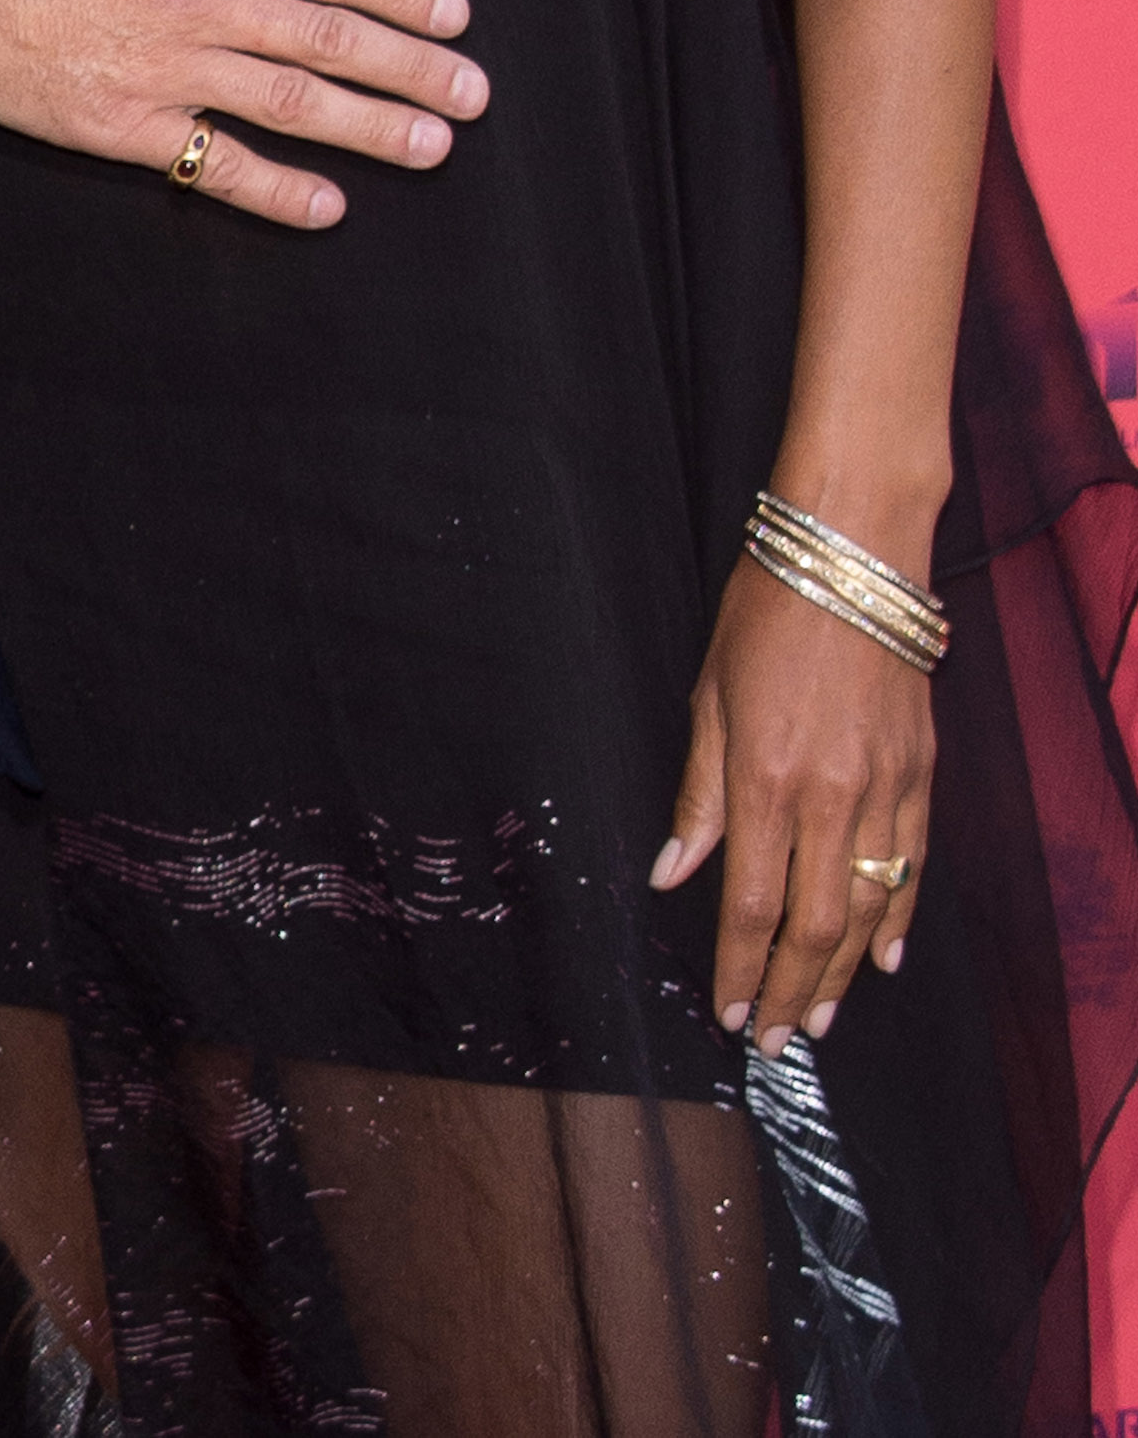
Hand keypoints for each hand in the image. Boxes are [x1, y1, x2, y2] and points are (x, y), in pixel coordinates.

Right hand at [0, 0, 486, 231]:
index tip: (455, 14)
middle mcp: (197, 3)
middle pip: (327, 39)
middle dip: (410, 66)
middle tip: (474, 93)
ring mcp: (165, 70)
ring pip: (289, 103)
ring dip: (368, 126)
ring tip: (430, 146)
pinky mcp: (126, 126)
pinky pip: (213, 163)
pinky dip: (274, 188)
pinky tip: (327, 205)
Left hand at [651, 555, 933, 1051]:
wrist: (853, 554)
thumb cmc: (768, 609)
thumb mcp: (710, 694)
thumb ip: (699, 794)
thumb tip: (673, 872)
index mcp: (766, 776)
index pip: (751, 903)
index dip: (738, 967)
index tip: (728, 1012)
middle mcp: (831, 794)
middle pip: (813, 924)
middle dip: (790, 991)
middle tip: (773, 1041)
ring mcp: (884, 787)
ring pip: (867, 908)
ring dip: (842, 973)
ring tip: (819, 1018)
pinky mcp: (922, 772)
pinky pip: (912, 865)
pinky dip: (898, 917)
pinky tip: (884, 956)